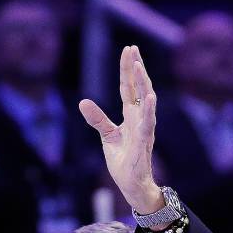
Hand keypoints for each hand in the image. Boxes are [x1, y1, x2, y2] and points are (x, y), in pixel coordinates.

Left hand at [79, 45, 163, 214]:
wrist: (131, 183)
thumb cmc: (124, 160)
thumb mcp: (107, 136)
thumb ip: (97, 119)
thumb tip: (82, 102)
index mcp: (131, 116)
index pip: (129, 87)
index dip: (128, 69)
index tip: (128, 50)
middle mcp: (140, 118)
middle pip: (139, 88)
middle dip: (137, 69)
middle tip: (132, 49)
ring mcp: (144, 129)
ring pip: (146, 102)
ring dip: (144, 84)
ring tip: (139, 66)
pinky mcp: (144, 142)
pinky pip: (148, 124)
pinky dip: (149, 111)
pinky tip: (149, 97)